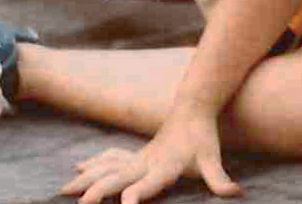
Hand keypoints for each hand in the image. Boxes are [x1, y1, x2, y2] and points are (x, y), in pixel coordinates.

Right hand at [61, 111, 241, 202]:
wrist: (193, 106)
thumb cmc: (202, 136)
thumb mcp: (213, 159)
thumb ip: (220, 179)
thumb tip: (237, 193)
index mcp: (163, 167)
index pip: (145, 186)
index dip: (133, 197)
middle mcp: (146, 162)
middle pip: (117, 178)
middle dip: (97, 191)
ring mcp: (138, 157)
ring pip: (107, 168)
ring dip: (86, 179)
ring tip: (64, 190)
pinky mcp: (137, 154)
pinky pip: (110, 159)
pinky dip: (94, 164)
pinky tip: (80, 168)